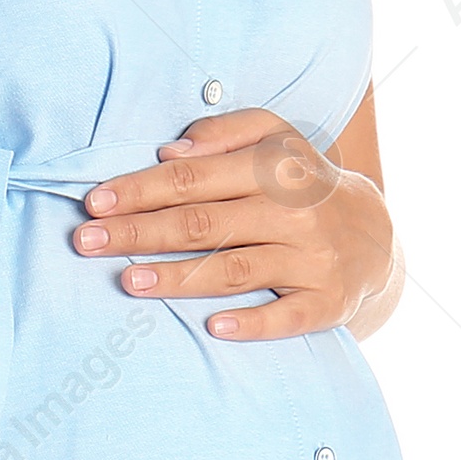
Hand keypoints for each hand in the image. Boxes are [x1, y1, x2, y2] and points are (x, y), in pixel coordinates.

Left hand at [74, 105, 398, 338]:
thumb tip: (172, 149)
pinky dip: (253, 323)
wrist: (374, 235)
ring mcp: (312, 259)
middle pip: (203, 223)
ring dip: (178, 277)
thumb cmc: (303, 182)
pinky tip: (214, 327)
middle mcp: (293, 211)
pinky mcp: (327, 301)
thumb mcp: (276, 138)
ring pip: (234, 269)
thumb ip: (227, 132)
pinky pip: (287, 317)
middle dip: (139, 232)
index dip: (140, 189)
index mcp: (274, 167)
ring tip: (128, 281)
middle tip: (85, 243)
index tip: (95, 203)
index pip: (194, 177)